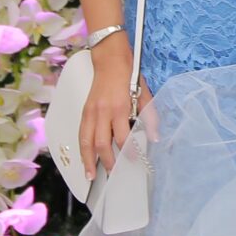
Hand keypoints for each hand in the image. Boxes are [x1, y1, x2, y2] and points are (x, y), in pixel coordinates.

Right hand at [80, 68, 158, 182]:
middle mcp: (103, 111)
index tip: (134, 160)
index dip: (128, 151)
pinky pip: (81, 133)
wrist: (109, 60)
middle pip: (102, 143)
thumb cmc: (128, 75)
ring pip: (86, 141)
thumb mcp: (144, 94)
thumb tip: (154, 137)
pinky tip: (84, 158)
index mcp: (120, 107)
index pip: (123, 136)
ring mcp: (91, 112)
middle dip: (107, 161)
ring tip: (91, 175)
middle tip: (113, 173)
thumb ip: (150, 117)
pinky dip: (82, 148)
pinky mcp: (85, 111)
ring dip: (88, 160)